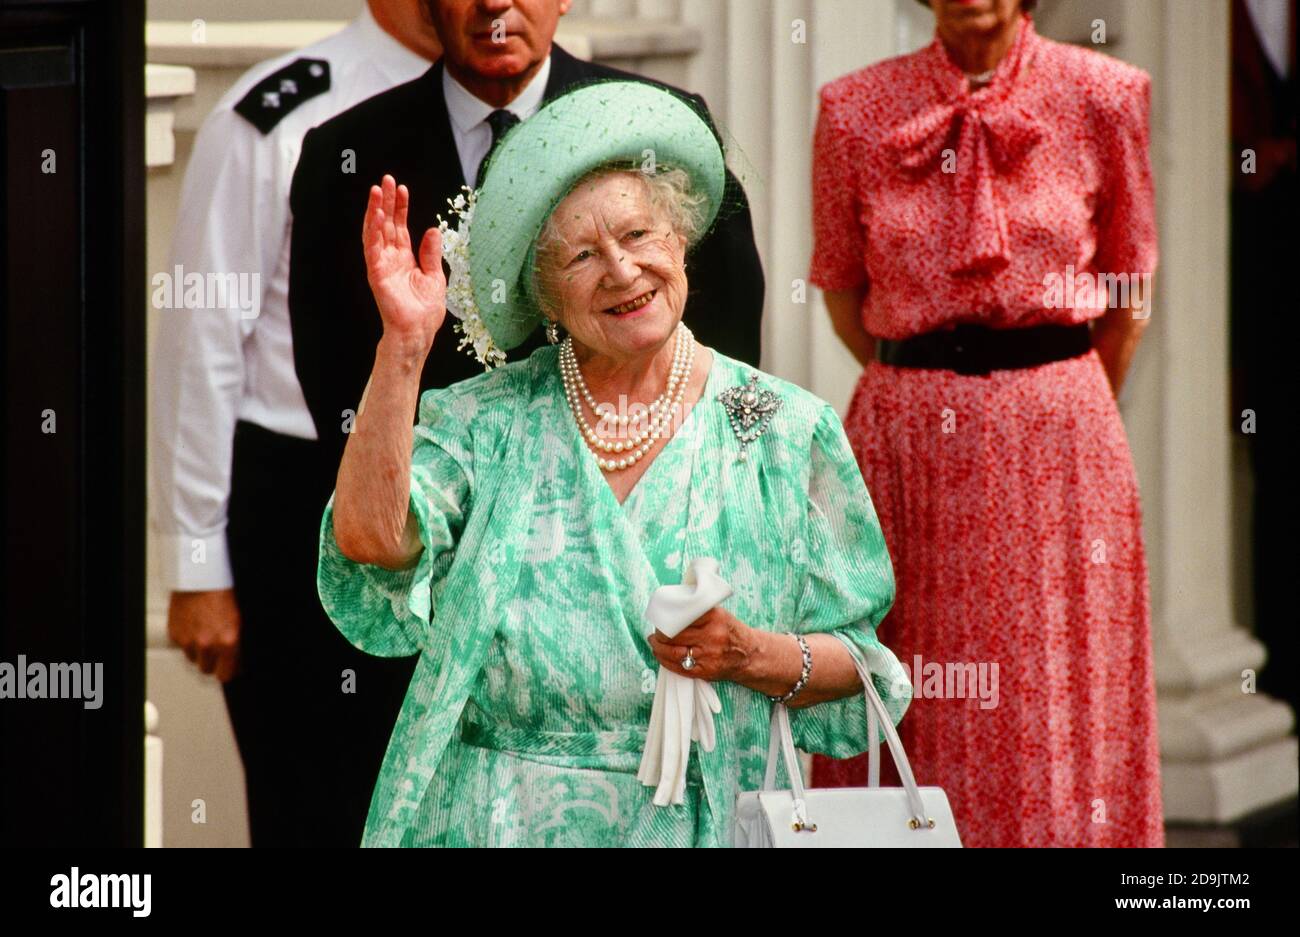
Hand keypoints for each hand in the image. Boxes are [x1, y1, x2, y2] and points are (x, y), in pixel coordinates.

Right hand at [167, 589, 241, 682]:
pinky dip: (188, 640)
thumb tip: (241, 656)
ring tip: (207, 634)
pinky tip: (196, 626)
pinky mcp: (175, 634)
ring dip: (200, 652)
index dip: (230, 671)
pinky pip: (182, 646)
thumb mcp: (240, 618)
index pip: (226, 675)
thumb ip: (239, 642)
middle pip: (208, 670)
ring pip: (194, 659)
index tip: (232, 667)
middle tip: (219, 650)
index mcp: (228, 641)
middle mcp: (207, 644)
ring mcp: (188, 640)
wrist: (200, 575)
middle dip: (214, 662)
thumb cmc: (223, 591)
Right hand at [362, 174, 445, 347]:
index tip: (402, 189)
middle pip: (387, 224)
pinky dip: (373, 231)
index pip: (400, 227)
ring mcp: (382, 265)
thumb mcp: (435, 276)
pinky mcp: (376, 273)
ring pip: (376, 232)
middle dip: (387, 202)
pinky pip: (372, 248)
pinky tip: (376, 214)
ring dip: (375, 210)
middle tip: (387, 179)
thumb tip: (431, 229)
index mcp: (405, 258)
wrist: (418, 331)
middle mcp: (391, 258)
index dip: (400, 208)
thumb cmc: (426, 310)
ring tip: (377, 190)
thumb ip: (431, 253)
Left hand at [648, 606, 757, 682]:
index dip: (666, 618)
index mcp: (714, 618)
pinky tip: (661, 655)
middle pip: (674, 635)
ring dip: (658, 648)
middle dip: (660, 634)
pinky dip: (665, 661)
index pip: (681, 616)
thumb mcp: (719, 614)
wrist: (749, 655)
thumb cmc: (730, 631)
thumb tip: (671, 607)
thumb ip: (697, 611)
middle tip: (656, 632)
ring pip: (673, 653)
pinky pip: (679, 668)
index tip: (661, 618)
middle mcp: (712, 636)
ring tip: (655, 643)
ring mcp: (708, 656)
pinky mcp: (706, 671)